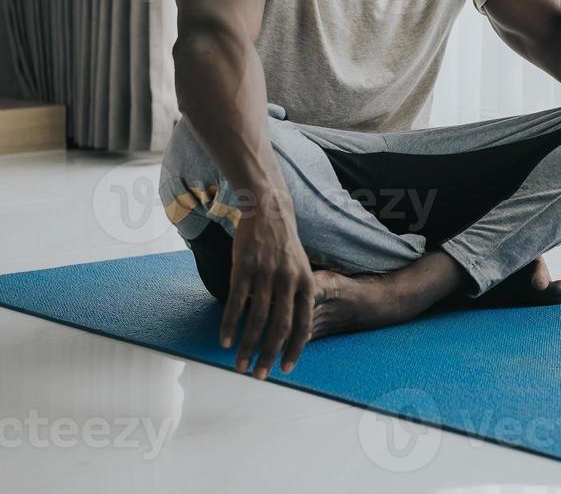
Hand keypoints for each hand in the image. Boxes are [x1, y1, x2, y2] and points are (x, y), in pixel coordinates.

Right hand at [220, 193, 314, 378]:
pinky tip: (225, 341)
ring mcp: (266, 275)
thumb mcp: (301, 269)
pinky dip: (230, 325)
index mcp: (306, 283)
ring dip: (246, 346)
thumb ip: (296, 296)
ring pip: (257, 320)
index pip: (303, 324)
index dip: (295, 349)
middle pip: (280, 327)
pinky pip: (236, 303)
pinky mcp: (244, 268)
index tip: (286, 369)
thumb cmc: (284, 246)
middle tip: (259, 375)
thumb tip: (289, 329)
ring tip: (239, 365)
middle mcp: (289, 281)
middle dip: (268, 356)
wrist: (269, 212)